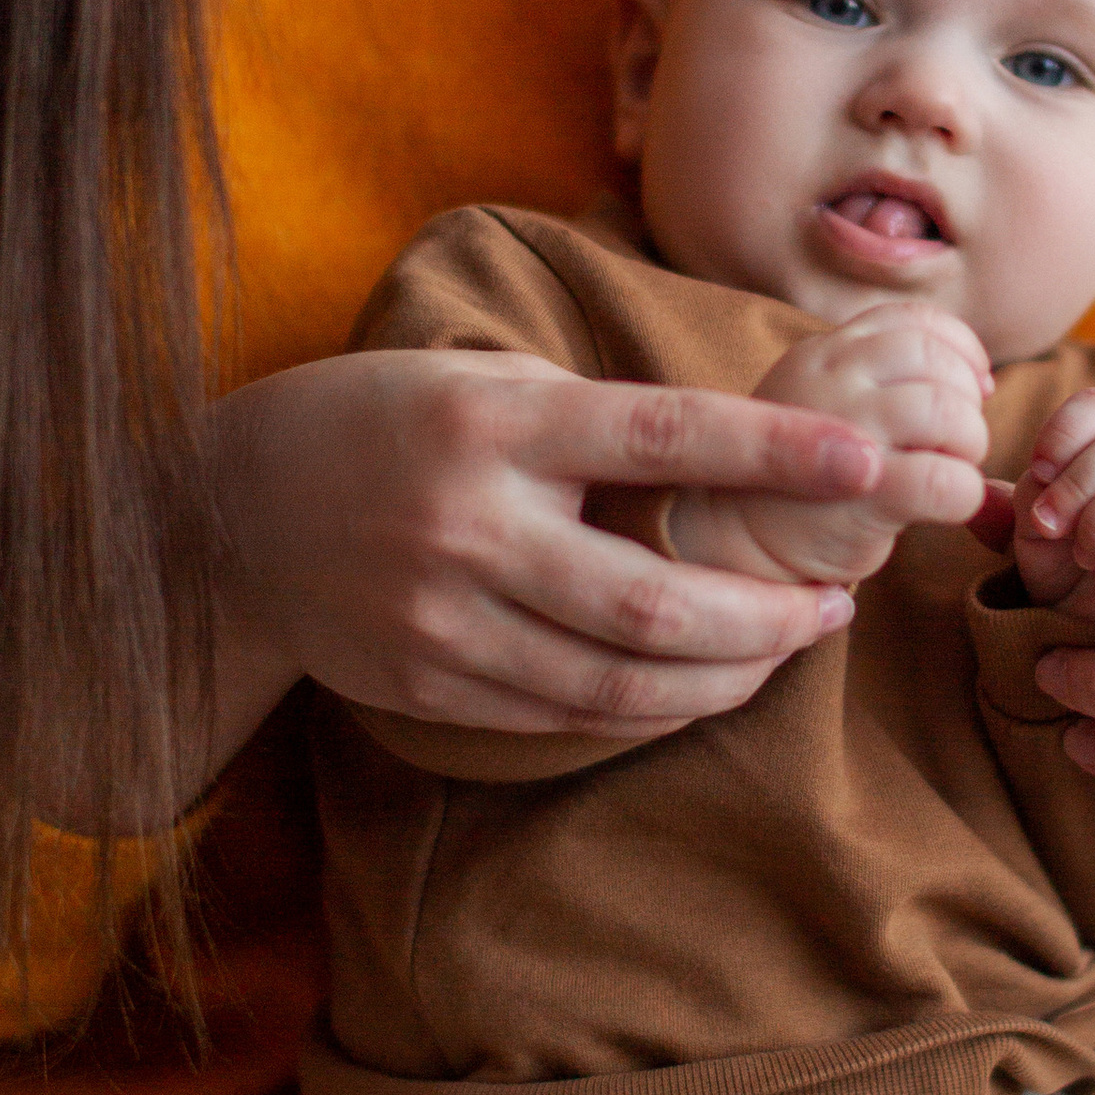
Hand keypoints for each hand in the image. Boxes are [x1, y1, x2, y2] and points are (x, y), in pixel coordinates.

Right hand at [201, 348, 888, 777]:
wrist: (228, 517)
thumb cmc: (387, 423)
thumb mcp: (484, 380)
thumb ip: (593, 421)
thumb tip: (741, 453)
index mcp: (497, 422)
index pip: (664, 438)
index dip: (775, 453)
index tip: (867, 462)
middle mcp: (471, 524)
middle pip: (654, 600)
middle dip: (766, 615)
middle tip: (835, 604)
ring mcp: (444, 617)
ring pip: (618, 678)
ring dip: (725, 674)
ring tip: (786, 646)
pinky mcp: (428, 683)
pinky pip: (566, 714)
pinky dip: (651, 707)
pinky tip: (700, 681)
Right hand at [674, 305, 993, 586]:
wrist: (732, 546)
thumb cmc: (797, 479)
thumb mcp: (830, 405)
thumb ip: (891, 379)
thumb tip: (986, 380)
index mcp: (825, 353)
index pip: (916, 320)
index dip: (962, 351)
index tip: (974, 389)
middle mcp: (830, 381)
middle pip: (937, 360)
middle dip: (968, 401)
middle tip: (959, 442)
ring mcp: (842, 436)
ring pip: (947, 412)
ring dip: (969, 446)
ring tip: (951, 470)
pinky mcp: (860, 498)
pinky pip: (946, 481)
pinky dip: (965, 493)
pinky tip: (946, 506)